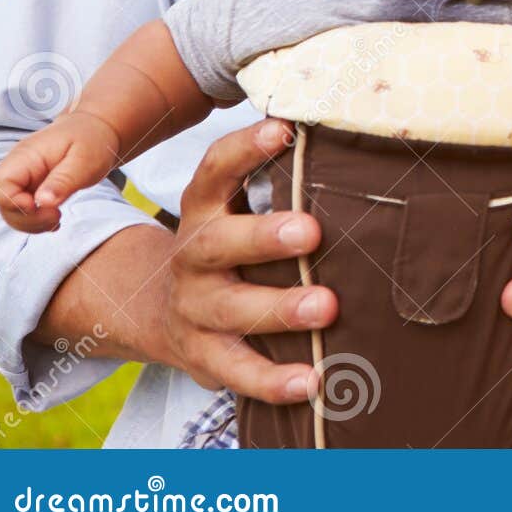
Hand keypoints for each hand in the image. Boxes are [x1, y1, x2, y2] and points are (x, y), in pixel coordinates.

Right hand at [0, 113, 120, 232]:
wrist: (97, 131)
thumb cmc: (92, 141)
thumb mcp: (85, 160)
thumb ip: (63, 180)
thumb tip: (42, 202)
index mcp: (26, 155)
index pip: (3, 183)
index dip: (15, 202)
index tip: (42, 208)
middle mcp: (18, 167)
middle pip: (3, 201)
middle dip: (26, 218)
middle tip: (56, 217)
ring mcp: (23, 179)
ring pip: (11, 210)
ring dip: (31, 223)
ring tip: (57, 218)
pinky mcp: (31, 189)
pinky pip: (24, 211)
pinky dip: (36, 221)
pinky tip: (54, 220)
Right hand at [156, 118, 335, 402]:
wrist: (158, 312)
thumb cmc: (230, 246)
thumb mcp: (235, 208)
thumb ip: (278, 182)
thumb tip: (353, 145)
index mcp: (205, 210)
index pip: (214, 171)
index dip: (244, 149)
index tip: (281, 130)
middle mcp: (194, 256)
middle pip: (218, 244)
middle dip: (264, 237)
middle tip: (311, 231)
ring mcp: (196, 310)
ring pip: (233, 310)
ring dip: (280, 308)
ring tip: (327, 307)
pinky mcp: (206, 357)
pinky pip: (239, 371)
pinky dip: (275, 380)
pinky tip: (313, 381)